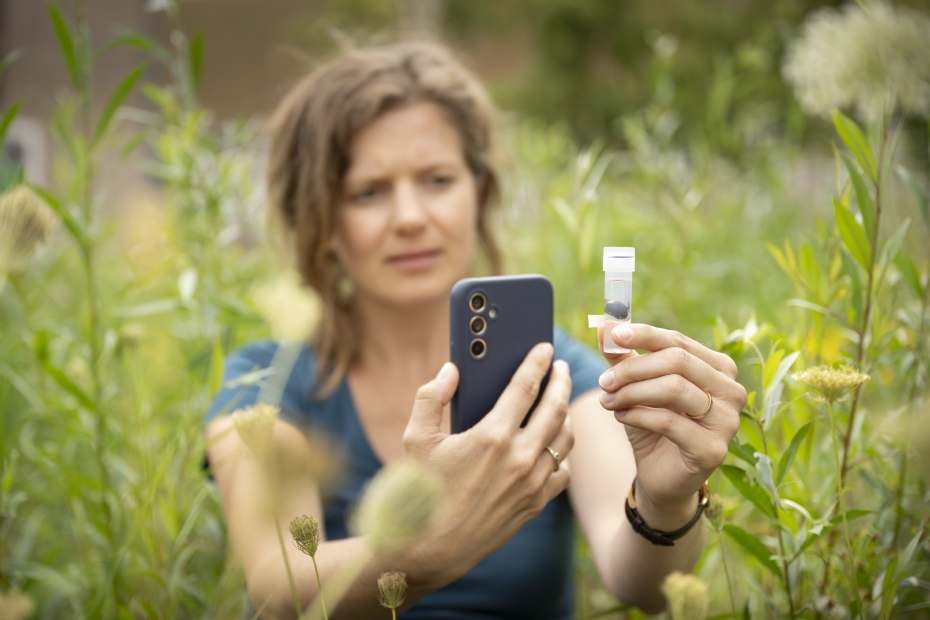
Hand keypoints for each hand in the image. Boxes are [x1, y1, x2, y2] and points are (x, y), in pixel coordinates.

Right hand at [401, 343, 573, 586]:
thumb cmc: (419, 491)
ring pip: (564, 439)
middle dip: (561, 382)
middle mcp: (519, 458)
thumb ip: (431, 397)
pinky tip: (552, 445)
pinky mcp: (534, 505)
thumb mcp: (415, 439)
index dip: (537, 363)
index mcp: (491, 436)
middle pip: (555, 408)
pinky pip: (562, 472)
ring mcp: (531, 483)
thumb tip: (451, 371)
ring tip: (559, 402)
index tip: (545, 348)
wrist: (430, 550)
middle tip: (559, 368)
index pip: (525, 388)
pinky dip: (561, 453)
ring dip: (565, 415)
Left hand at [596, 324, 745, 525]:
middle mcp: (732, 391)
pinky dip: (638, 415)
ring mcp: (728, 422)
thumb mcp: (636, 387)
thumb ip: (624, 357)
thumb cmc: (652, 425)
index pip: (679, 342)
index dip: (644, 335)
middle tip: (604, 380)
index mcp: (719, 369)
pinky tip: (620, 416)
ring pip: (673, 388)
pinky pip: (669, 421)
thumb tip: (604, 326)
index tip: (612, 334)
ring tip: (607, 399)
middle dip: (633, 368)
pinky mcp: (713, 450)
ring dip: (631, 391)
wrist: (660, 476)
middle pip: (677, 361)